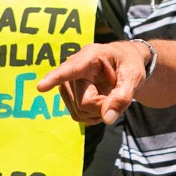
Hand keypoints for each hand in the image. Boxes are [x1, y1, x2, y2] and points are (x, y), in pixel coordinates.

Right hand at [37, 41, 152, 124]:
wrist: (125, 62)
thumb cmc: (129, 64)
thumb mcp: (134, 77)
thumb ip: (123, 97)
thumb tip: (107, 119)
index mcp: (91, 56)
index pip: (70, 69)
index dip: (55, 78)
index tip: (41, 87)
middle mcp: (74, 68)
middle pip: (83, 102)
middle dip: (102, 107)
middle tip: (118, 97)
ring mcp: (68, 82)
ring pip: (78, 112)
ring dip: (97, 113)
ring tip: (110, 98)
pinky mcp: (68, 94)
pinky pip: (77, 115)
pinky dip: (92, 116)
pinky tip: (101, 103)